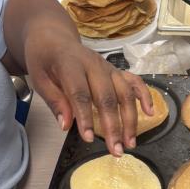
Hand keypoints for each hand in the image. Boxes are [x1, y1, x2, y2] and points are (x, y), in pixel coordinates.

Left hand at [26, 42, 152, 155]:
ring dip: (130, 120)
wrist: (55, 38)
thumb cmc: (45, 60)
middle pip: (108, 97)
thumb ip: (54, 100)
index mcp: (70, 64)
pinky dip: (145, 96)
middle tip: (116, 150)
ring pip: (125, 93)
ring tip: (130, 142)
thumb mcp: (38, 78)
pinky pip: (135, 82)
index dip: (85, 117)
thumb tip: (66, 125)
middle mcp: (94, 65)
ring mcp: (109, 68)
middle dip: (114, 126)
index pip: (80, 93)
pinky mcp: (117, 71)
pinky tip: (150, 113)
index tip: (89, 139)